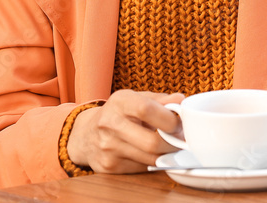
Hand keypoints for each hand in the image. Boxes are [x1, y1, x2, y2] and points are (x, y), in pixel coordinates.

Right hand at [66, 89, 184, 172]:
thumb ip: (160, 100)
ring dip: (166, 154)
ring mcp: (108, 148)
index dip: (169, 119)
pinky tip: (150, 153)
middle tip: (180, 139)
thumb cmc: (118, 113)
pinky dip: (152, 162)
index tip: (178, 123)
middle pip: (152, 142)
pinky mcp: (109, 167)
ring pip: (150, 159)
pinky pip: (142, 168)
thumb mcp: (135, 99)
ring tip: (169, 145)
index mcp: (119, 102)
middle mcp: (110, 125)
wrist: (85, 135)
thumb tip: (181, 100)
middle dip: (173, 143)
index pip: (146, 109)